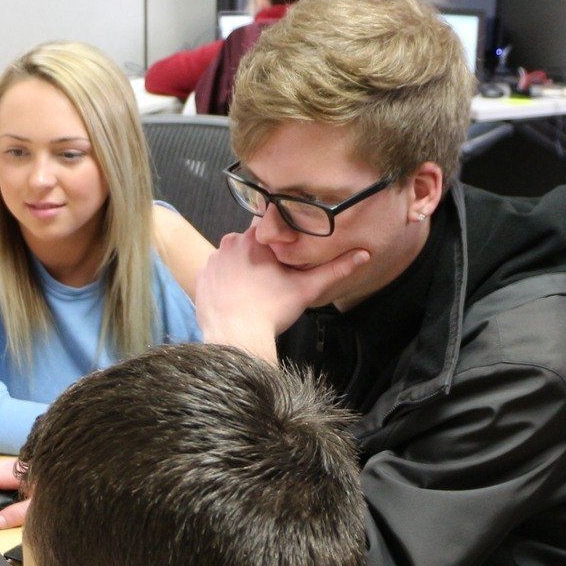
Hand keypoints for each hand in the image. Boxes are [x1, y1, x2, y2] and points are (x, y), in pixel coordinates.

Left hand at [196, 231, 368, 362]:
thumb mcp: (307, 289)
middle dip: (260, 257)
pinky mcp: (201, 277)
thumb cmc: (272, 311)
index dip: (278, 243)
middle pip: (250, 243)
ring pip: (232, 258)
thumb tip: (364, 254)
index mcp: (257, 239)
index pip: (270, 228)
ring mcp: (213, 260)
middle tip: (271, 281)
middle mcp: (231, 242)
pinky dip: (225, 282)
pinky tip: (236, 297)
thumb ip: (336, 269)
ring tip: (253, 292)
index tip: (282, 259)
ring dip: (241, 269)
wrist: (236, 337)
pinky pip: (216, 273)